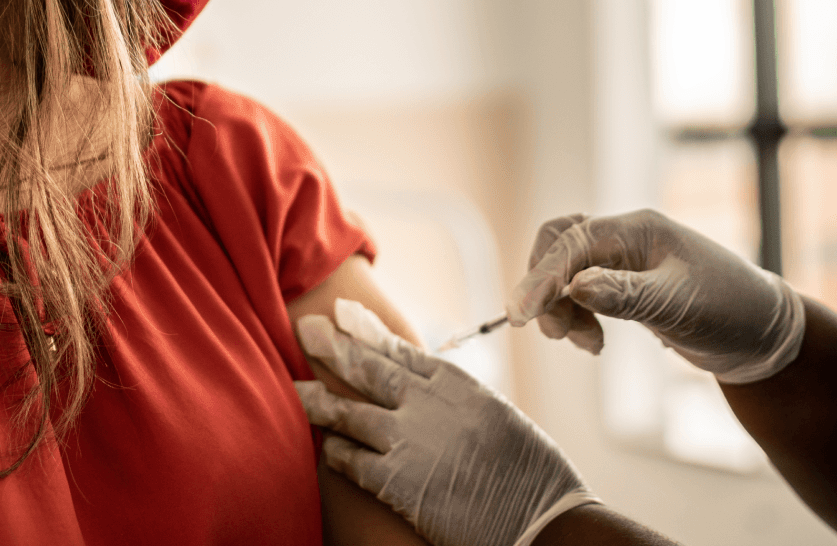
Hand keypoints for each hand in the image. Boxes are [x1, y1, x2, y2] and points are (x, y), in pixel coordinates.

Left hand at [295, 299, 599, 545]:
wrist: (542, 521)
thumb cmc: (531, 477)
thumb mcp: (498, 420)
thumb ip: (459, 403)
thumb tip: (430, 393)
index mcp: (459, 386)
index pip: (403, 351)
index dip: (369, 332)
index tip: (344, 315)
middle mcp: (431, 404)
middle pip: (371, 370)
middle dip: (335, 348)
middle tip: (306, 329)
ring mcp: (411, 440)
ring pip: (351, 413)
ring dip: (319, 401)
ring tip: (294, 391)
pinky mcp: (399, 481)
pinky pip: (353, 461)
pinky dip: (337, 452)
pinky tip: (325, 447)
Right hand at [506, 211, 804, 383]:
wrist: (763, 335)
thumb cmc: (730, 310)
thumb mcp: (677, 305)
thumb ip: (624, 294)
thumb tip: (574, 287)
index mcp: (637, 229)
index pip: (572, 244)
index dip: (541, 278)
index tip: (521, 315)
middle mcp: (626, 237)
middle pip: (559, 247)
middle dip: (546, 288)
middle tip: (555, 333)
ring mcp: (625, 260)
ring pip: (566, 269)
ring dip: (561, 307)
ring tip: (584, 344)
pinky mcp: (627, 284)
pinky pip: (582, 290)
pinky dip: (577, 315)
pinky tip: (593, 342)